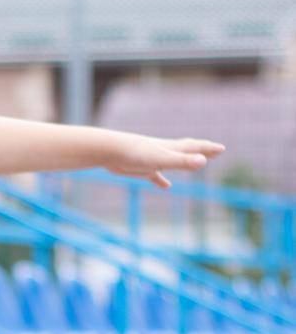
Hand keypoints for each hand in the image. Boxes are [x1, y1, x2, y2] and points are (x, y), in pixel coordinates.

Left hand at [101, 133, 225, 189]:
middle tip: (215, 152)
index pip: (194, 147)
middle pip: (187, 151)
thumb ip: (182, 161)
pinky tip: (166, 186)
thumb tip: (203, 161)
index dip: (208, 149)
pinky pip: (155, 175)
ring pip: (173, 161)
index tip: (222, 149)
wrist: (109, 150)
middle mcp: (164, 151)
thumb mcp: (161, 159)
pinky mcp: (140, 169)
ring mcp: (152, 160)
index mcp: (171, 148)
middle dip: (202, 151)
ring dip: (185, 163)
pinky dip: (162, 180)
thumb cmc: (135, 154)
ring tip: (196, 165)